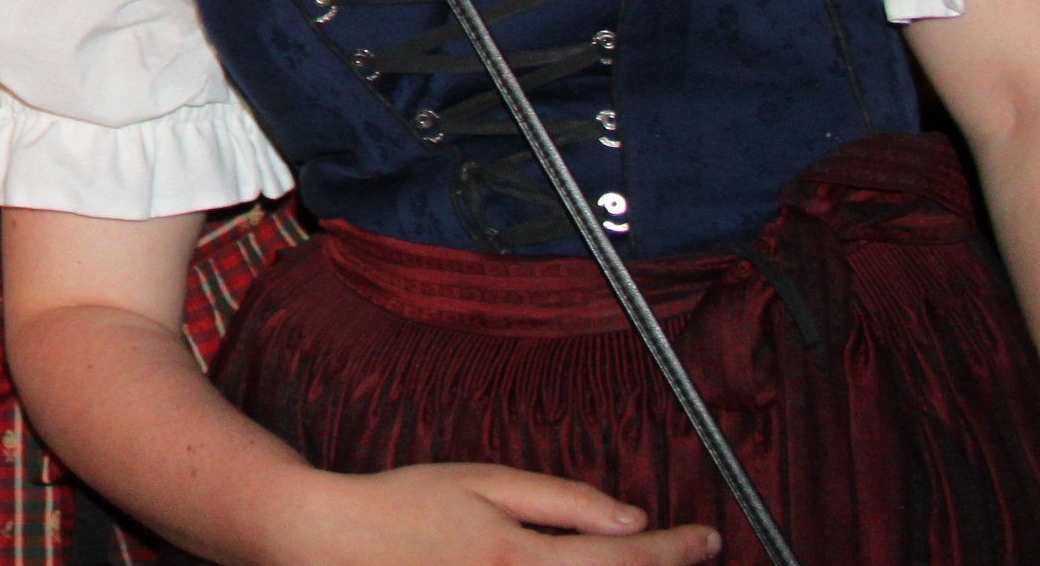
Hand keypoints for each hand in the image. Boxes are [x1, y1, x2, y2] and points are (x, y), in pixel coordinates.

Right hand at [265, 463, 720, 565]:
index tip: (707, 539)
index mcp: (521, 558)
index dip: (676, 551)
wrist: (331, 542)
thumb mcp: (481, 481)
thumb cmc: (402, 505)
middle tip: (694, 553)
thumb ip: (560, 502)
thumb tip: (630, 518)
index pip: (625, 561)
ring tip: (647, 564)